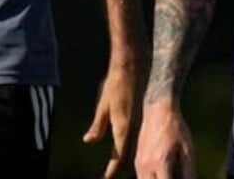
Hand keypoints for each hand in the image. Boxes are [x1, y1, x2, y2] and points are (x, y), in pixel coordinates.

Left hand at [83, 63, 143, 177]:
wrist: (133, 65)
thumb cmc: (115, 83)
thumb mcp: (103, 105)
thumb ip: (97, 126)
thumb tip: (88, 141)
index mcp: (123, 127)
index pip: (118, 158)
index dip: (112, 171)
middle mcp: (135, 129)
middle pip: (129, 158)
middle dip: (120, 171)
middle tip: (112, 177)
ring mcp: (141, 124)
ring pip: (136, 150)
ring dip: (128, 162)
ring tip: (121, 171)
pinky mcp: (144, 118)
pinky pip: (139, 140)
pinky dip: (133, 149)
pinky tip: (131, 151)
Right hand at [134, 100, 195, 178]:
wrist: (158, 109)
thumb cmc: (175, 127)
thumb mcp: (187, 149)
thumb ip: (189, 171)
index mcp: (160, 163)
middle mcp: (146, 165)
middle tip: (172, 177)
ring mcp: (139, 163)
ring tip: (167, 175)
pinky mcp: (137, 159)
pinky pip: (141, 177)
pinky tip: (160, 175)